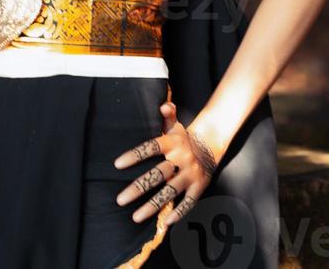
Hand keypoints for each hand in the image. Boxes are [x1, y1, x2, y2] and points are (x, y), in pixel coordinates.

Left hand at [112, 98, 217, 227]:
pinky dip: (179, 212)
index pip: (151, 147)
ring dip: (152, 205)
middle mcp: (181, 159)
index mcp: (173, 143)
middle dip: (138, 188)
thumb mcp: (176, 125)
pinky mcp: (199, 186)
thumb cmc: (183, 138)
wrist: (211, 146)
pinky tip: (166, 223)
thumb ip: (168, 115)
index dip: (135, 155)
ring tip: (135, 217)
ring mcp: (191, 174)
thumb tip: (163, 106)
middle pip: (157, 174)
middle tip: (120, 199)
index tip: (117, 164)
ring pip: (170, 191)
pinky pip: (189, 202)